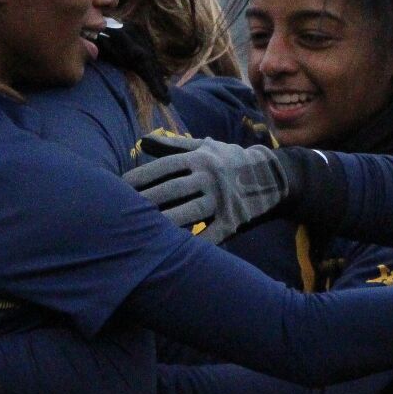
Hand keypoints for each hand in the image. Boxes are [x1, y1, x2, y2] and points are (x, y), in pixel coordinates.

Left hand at [125, 134, 295, 242]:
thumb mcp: (205, 147)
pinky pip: (213, 234)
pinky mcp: (234, 219)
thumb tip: (142, 140)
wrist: (273, 175)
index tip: (119, 187)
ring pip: (189, 213)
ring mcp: (222, 199)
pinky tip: (177, 252)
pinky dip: (197, 243)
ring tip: (143, 233)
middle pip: (172, 191)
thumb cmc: (230, 160)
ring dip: (166, 223)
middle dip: (146, 201)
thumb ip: (173, 145)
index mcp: (200, 158)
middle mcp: (210, 177)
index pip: (164, 167)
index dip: (140, 177)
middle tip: (121, 213)